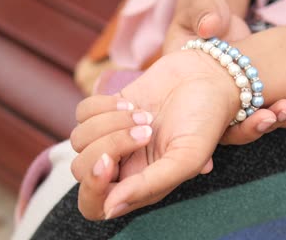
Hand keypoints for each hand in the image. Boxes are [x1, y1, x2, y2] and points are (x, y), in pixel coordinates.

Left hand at [71, 49, 260, 219]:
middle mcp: (123, 164)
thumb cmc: (204, 121)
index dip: (92, 189)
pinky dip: (104, 105)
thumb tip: (109, 208)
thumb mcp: (187, 158)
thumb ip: (150, 185)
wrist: (206, 78)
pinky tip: (133, 103)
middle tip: (146, 131)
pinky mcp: (107, 110)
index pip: (94, 204)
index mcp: (140, 184)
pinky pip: (82, 112)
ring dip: (111, 123)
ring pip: (79, 139)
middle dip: (110, 146)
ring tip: (146, 115)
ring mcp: (112, 136)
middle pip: (82, 169)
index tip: (109, 162)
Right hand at [163, 0, 285, 143]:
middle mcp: (209, 105)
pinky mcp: (255, 96)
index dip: (200, 142)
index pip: (190, 123)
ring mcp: (234, 102)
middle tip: (268, 118)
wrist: (224, 21)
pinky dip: (283, 111)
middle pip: (226, 128)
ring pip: (250, 122)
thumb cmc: (203, 15)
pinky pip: (268, 109)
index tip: (208, 162)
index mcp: (186, 93)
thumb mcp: (198, 11)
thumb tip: (210, 26)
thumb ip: (202, 14)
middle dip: (250, 128)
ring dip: (273, 120)